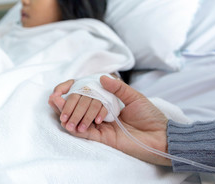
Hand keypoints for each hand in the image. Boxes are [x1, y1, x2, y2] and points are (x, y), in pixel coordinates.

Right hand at [51, 76, 170, 165]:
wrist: (160, 136)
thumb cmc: (150, 115)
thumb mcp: (135, 96)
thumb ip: (118, 88)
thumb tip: (102, 77)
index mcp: (107, 102)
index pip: (86, 95)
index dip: (73, 90)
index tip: (62, 88)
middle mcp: (101, 114)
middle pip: (79, 106)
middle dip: (66, 102)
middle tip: (54, 97)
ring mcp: (100, 126)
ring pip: (78, 119)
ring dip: (66, 112)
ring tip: (55, 103)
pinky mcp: (102, 137)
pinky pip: (84, 132)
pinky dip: (74, 126)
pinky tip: (64, 119)